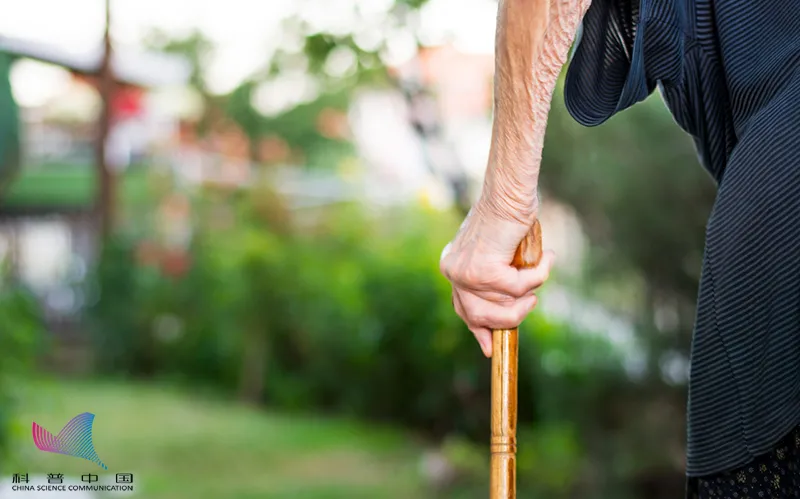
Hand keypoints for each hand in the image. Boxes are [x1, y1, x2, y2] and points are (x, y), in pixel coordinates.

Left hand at [439, 201, 554, 357]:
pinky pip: (522, 288)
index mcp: (453, 266)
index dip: (479, 330)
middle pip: (481, 317)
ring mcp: (466, 273)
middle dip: (511, 316)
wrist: (510, 191)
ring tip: (542, 268)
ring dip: (530, 292)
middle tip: (531, 302)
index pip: (462, 308)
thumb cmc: (509, 215)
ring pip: (505, 306)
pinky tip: (548, 257)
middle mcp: (453, 271)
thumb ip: (493, 277)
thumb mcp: (495, 251)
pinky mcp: (485, 271)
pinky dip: (540, 275)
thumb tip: (504, 310)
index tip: (490, 348)